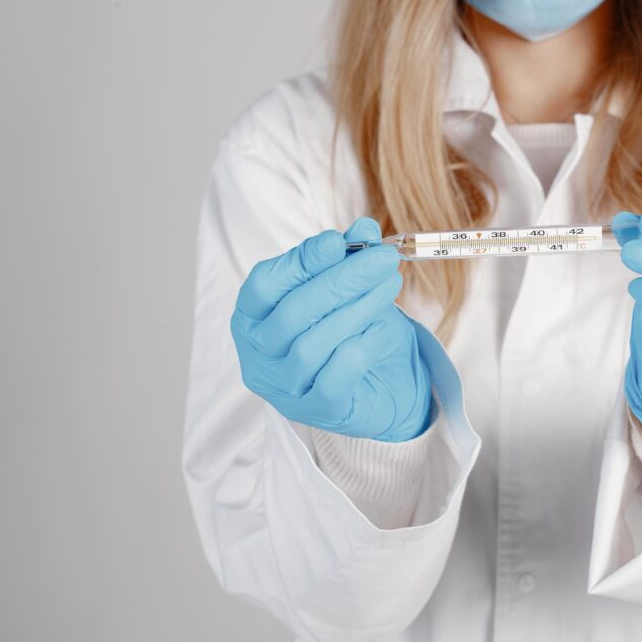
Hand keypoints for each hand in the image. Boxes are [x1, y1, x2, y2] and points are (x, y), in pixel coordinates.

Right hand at [230, 217, 433, 441]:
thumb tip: (364, 229)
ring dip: (357, 309)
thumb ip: (347, 259)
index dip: (299, 262)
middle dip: (341, 280)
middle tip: (382, 258)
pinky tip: (383, 328)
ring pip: (312, 344)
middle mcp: (259, 355)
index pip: (263, 287)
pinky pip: (335, 378)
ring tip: (389, 285)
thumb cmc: (348, 332)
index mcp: (252, 318)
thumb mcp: (344, 289)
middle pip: (293, 313)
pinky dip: (361, 347)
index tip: (337, 241)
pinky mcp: (316, 411)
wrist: (377, 387)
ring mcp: (284, 387)